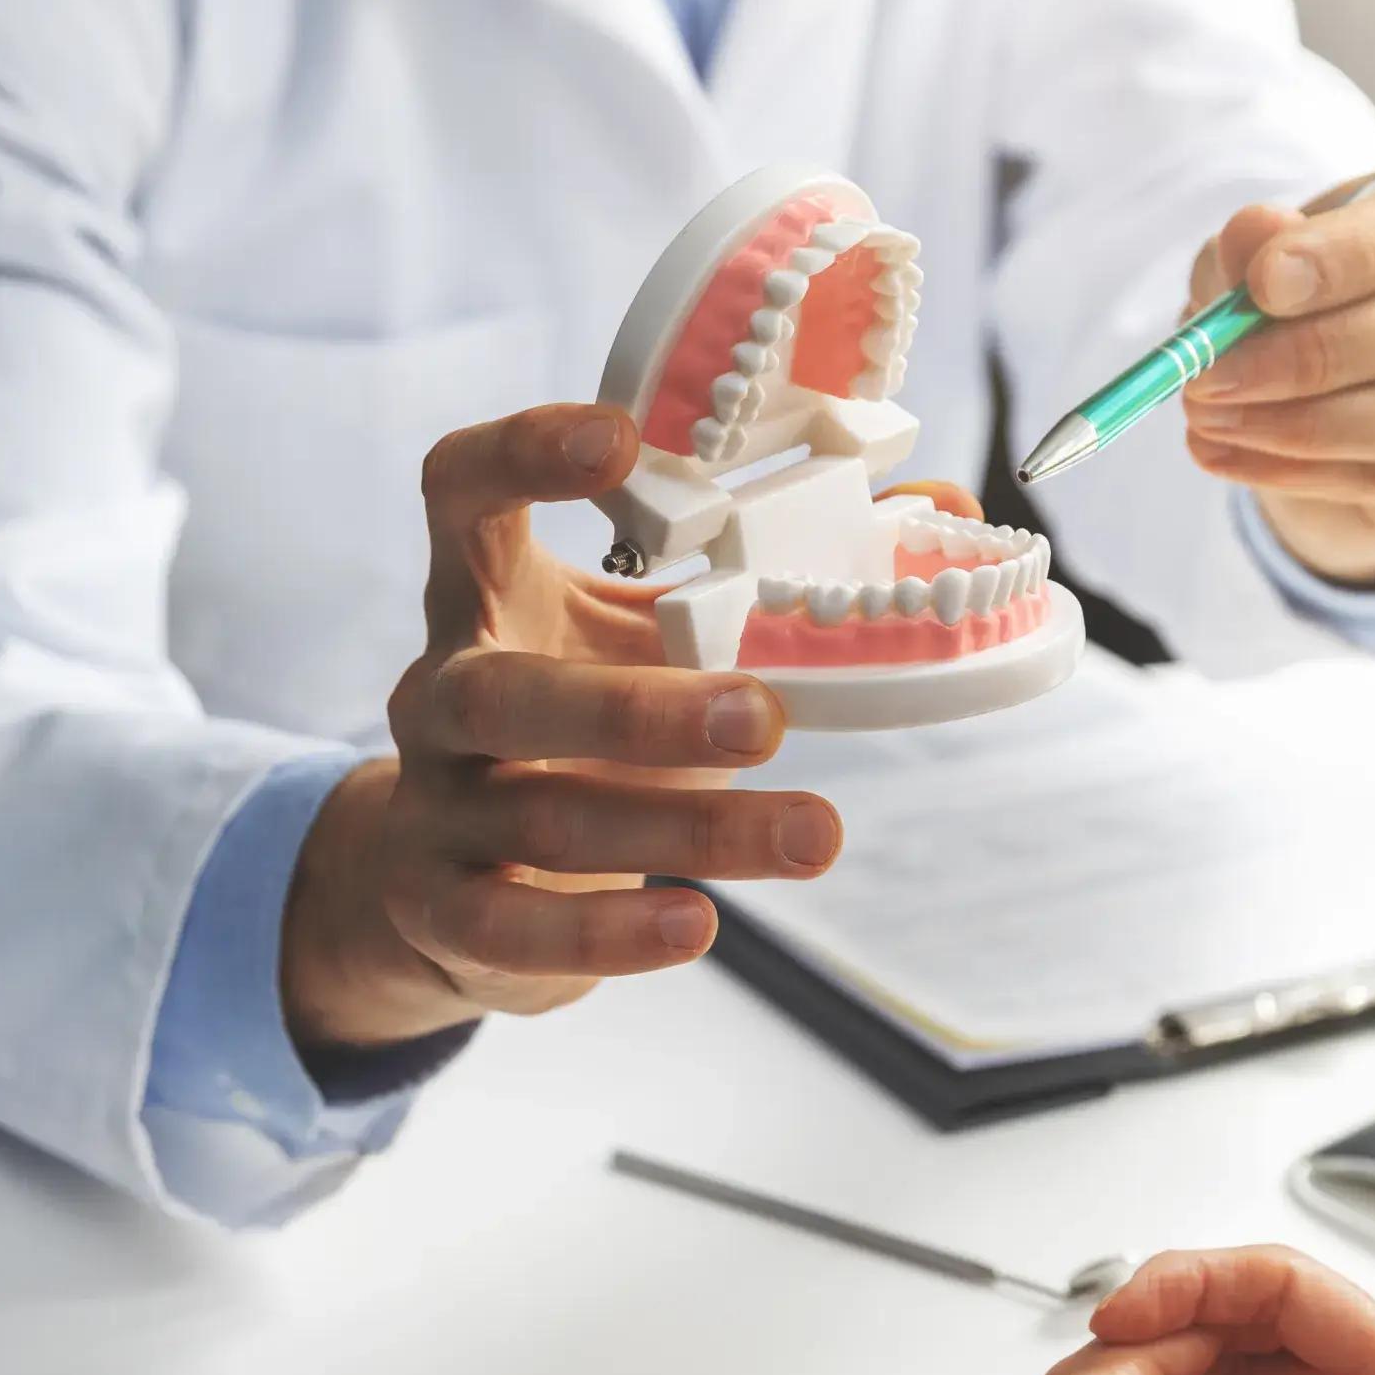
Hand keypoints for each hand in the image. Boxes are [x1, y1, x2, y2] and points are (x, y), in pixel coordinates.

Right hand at [280, 402, 978, 1049]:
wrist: (455, 875)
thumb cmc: (581, 726)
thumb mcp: (652, 639)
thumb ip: (770, 574)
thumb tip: (939, 503)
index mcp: (489, 595)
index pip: (460, 491)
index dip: (522, 454)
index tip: (620, 439)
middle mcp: (441, 691)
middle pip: (507, 691)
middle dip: (638, 708)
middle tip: (767, 717)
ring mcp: (435, 803)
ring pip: (547, 815)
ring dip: (688, 829)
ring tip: (813, 835)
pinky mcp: (443, 907)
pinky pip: (512, 924)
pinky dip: (608, 934)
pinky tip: (696, 927)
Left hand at [1182, 146, 1374, 586]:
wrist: (1320, 389)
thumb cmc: (1295, 297)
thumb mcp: (1253, 261)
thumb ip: (1250, 247)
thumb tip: (1253, 231)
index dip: (1350, 254)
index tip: (1261, 284)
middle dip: (1308, 356)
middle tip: (1208, 376)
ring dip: (1299, 425)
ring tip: (1207, 418)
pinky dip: (1289, 469)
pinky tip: (1221, 452)